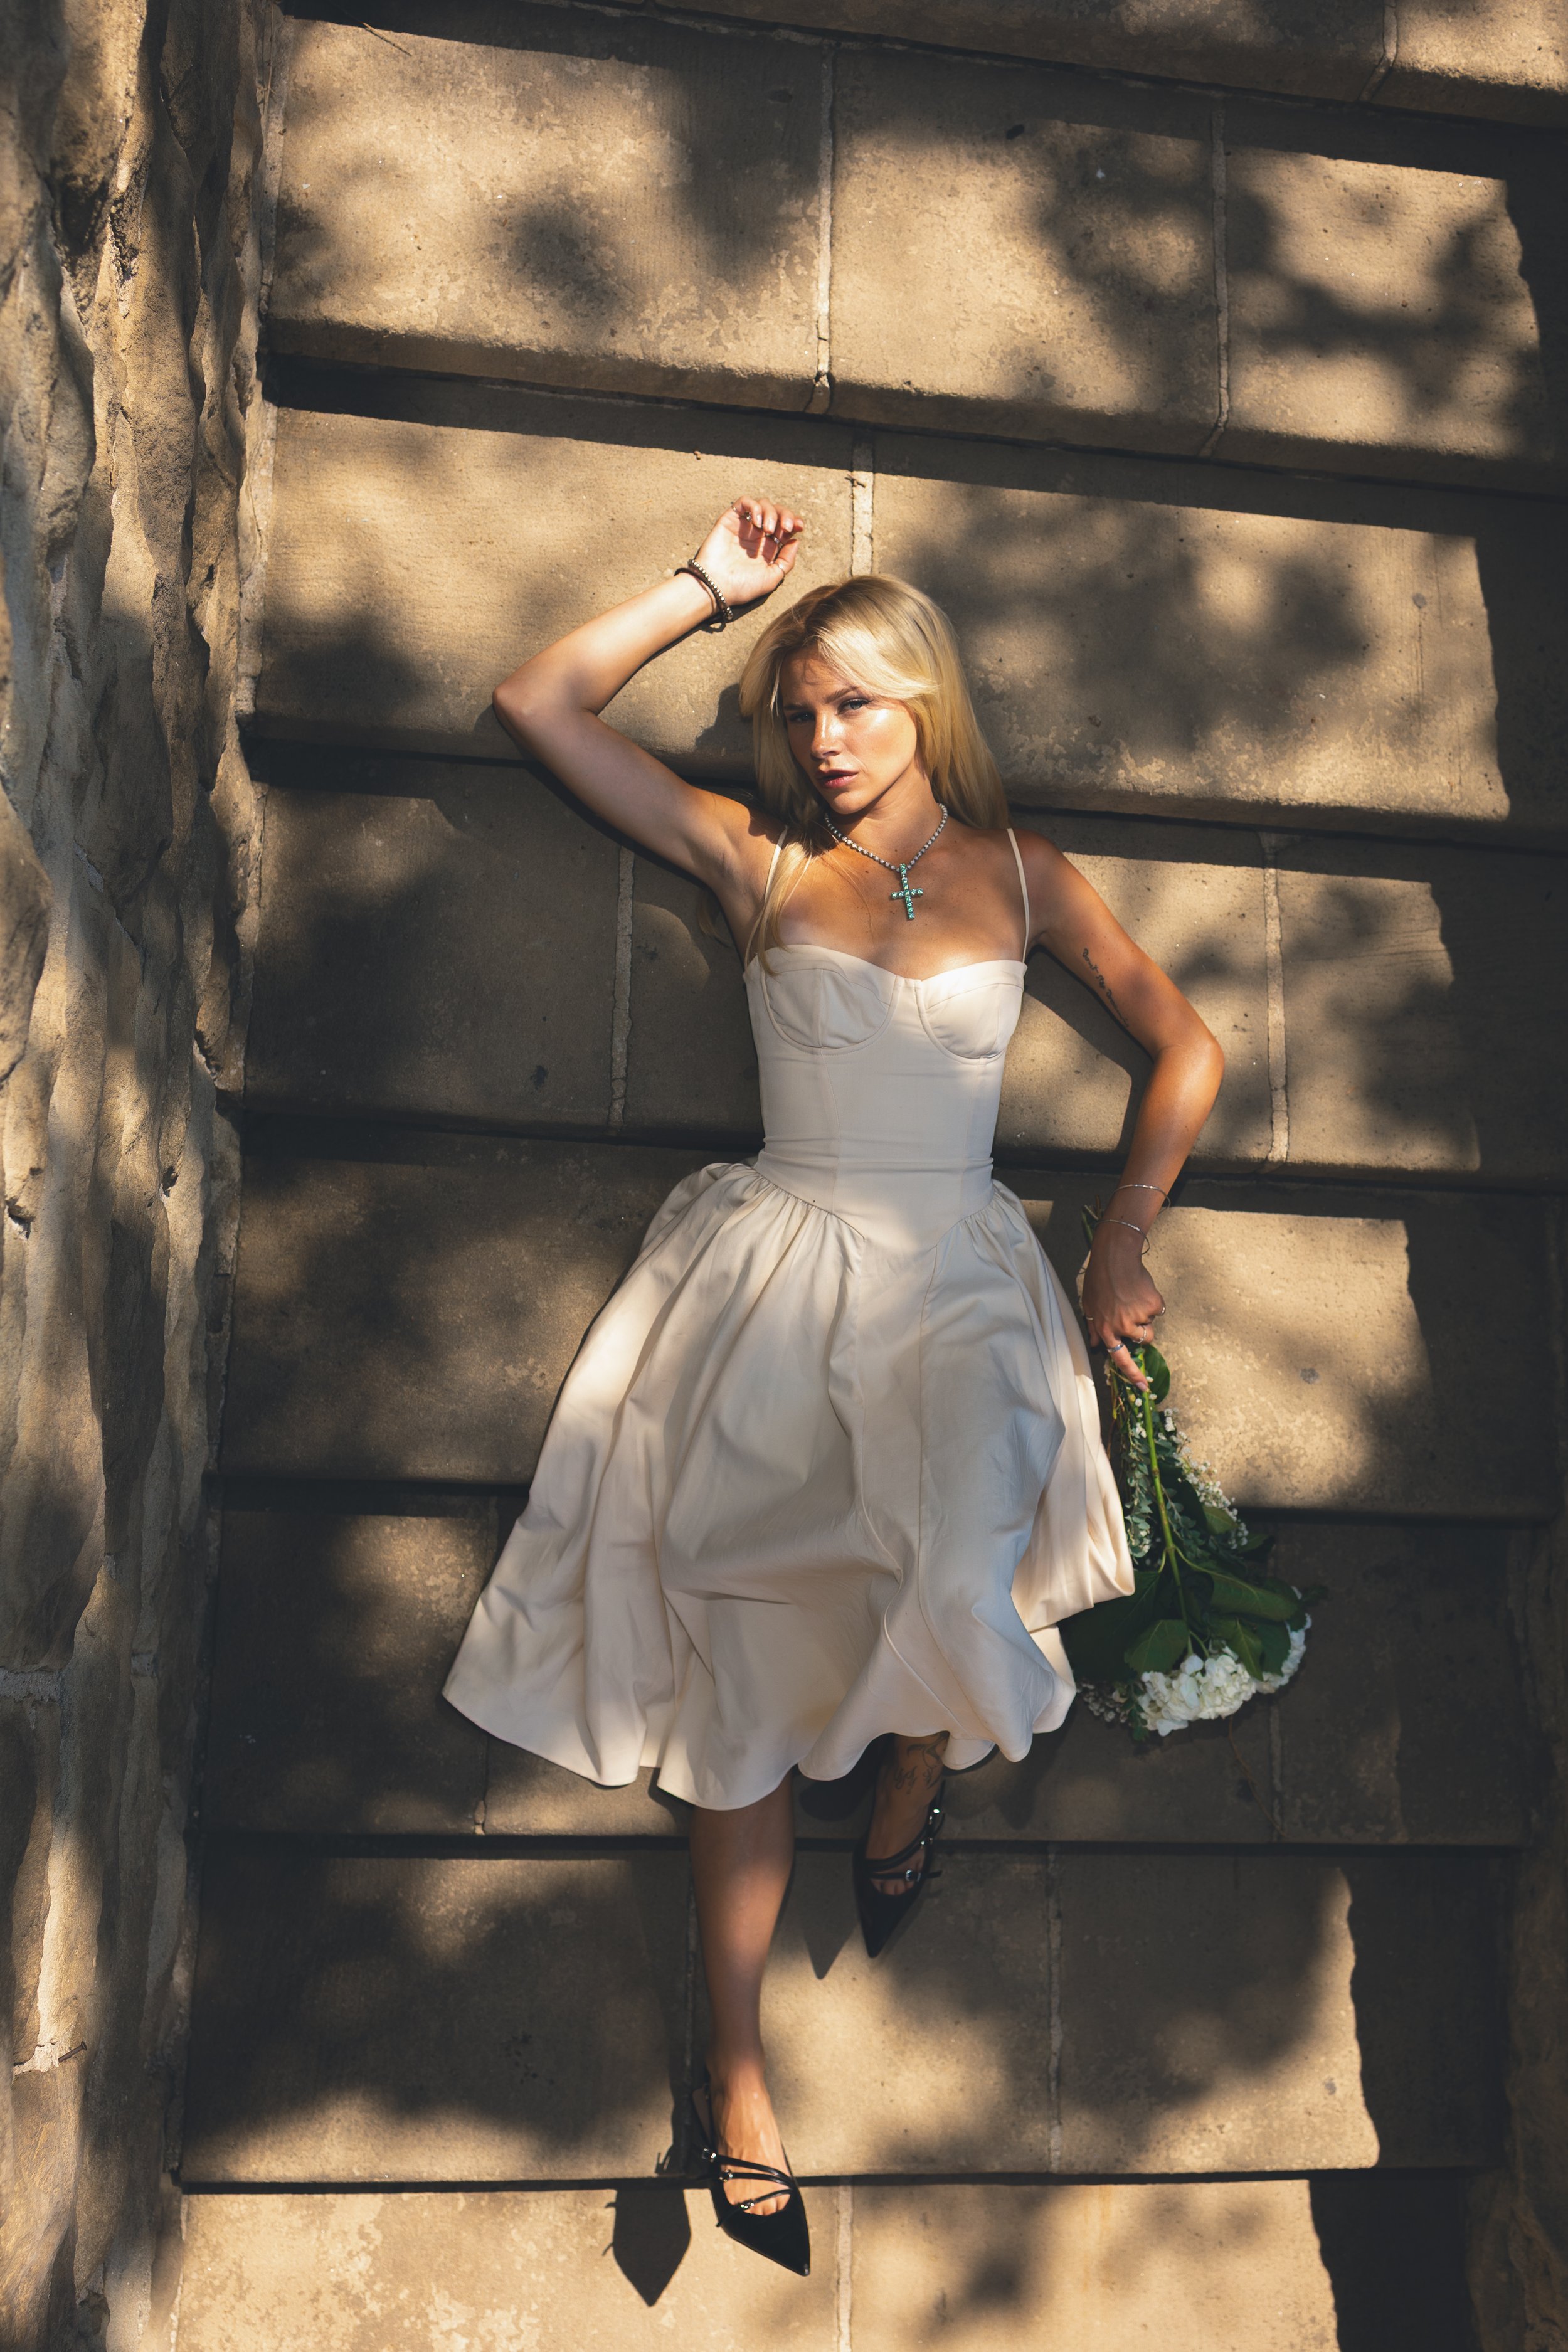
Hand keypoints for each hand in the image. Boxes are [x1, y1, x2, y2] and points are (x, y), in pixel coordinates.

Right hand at [690, 497, 804, 612]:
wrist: (716, 586)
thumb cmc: (742, 587)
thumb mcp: (772, 578)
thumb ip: (786, 561)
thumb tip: (795, 541)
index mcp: (769, 548)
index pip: (785, 527)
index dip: (795, 522)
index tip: (799, 527)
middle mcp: (757, 535)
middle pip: (777, 512)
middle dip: (786, 515)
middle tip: (785, 527)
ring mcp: (744, 526)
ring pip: (763, 504)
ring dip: (770, 513)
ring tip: (767, 530)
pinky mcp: (730, 519)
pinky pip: (744, 502)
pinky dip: (754, 506)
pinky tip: (756, 522)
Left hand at [1080, 1224, 1164, 1392]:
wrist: (1115, 1258)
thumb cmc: (1098, 1280)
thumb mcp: (1088, 1305)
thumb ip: (1093, 1327)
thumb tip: (1095, 1345)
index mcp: (1107, 1330)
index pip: (1120, 1359)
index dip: (1133, 1375)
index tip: (1144, 1388)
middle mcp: (1124, 1327)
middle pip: (1143, 1340)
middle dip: (1142, 1330)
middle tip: (1133, 1311)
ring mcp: (1140, 1317)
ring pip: (1151, 1325)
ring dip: (1146, 1315)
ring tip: (1134, 1297)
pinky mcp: (1154, 1305)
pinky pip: (1158, 1310)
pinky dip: (1152, 1301)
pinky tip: (1140, 1289)